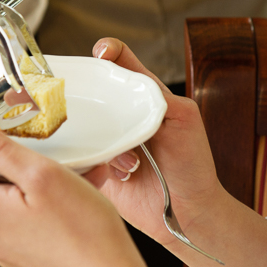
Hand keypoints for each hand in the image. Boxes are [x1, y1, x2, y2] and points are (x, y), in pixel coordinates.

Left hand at [0, 126, 163, 266]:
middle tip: (5, 140)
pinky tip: (60, 192)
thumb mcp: (41, 175)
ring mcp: (7, 248)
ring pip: (0, 201)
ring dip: (16, 181)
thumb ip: (0, 151)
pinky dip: (31, 200)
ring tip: (50, 167)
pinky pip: (18, 218)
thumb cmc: (84, 229)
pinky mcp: (26, 256)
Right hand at [84, 38, 226, 249]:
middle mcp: (119, 116)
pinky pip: (74, 158)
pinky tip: (112, 176)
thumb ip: (161, 98)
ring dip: (99, 143)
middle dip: (78, 94)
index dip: (108, 52)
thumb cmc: (192, 164)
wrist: (188, 214)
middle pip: (88, 92)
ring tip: (130, 164)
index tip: (101, 54)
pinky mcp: (94, 169)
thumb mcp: (185, 120)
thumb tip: (136, 84)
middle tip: (80, 104)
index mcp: (141, 97)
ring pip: (78, 127)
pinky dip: (86, 164)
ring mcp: (104, 141)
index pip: (119, 63)